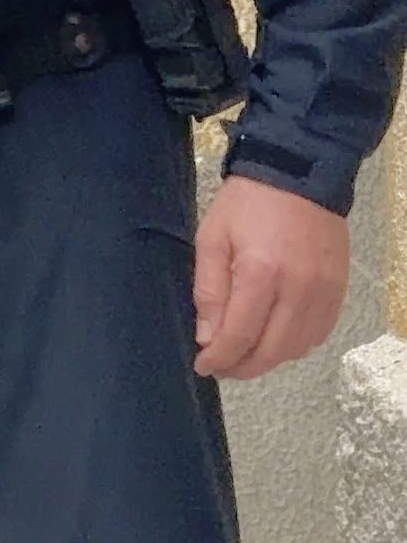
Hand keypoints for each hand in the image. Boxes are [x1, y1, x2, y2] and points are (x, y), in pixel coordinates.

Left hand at [192, 175, 349, 379]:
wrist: (299, 175)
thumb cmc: (246, 204)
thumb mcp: (212, 238)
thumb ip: (209, 291)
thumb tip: (208, 337)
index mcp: (261, 273)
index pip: (240, 335)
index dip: (220, 358)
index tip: (203, 366)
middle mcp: (299, 289)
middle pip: (273, 350)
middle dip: (243, 367)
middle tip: (222, 367)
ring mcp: (325, 292)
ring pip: (298, 348)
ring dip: (269, 359)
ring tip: (244, 355)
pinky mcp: (339, 291)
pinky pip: (318, 334)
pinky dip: (295, 345)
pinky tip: (274, 340)